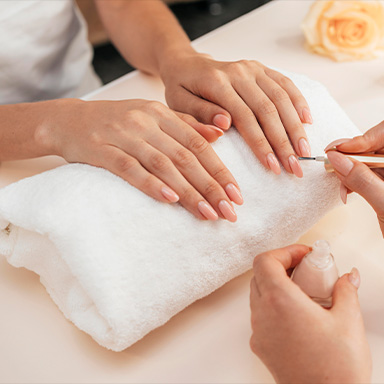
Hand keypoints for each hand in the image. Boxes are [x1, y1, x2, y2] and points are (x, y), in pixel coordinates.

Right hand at [39, 98, 241, 221]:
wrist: (69, 119)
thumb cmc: (116, 122)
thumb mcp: (152, 116)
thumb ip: (185, 124)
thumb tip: (219, 134)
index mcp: (161, 114)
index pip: (198, 144)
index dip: (220, 170)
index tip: (236, 195)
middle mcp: (146, 122)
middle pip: (186, 157)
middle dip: (211, 186)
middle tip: (229, 211)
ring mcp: (123, 135)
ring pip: (163, 165)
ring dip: (188, 191)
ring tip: (208, 214)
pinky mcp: (101, 149)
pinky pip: (130, 168)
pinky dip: (151, 184)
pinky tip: (170, 200)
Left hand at [160, 53, 312, 176]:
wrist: (187, 64)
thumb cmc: (181, 89)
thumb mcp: (179, 105)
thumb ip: (200, 115)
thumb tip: (225, 125)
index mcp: (217, 83)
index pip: (245, 118)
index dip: (262, 144)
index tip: (274, 168)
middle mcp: (239, 72)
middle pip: (268, 109)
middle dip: (284, 142)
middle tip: (296, 167)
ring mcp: (252, 68)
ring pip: (281, 98)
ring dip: (295, 127)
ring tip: (305, 152)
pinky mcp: (261, 68)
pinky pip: (285, 83)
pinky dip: (298, 102)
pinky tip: (307, 121)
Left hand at [250, 245, 370, 383]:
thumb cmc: (337, 368)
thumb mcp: (348, 320)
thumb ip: (345, 290)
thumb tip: (347, 277)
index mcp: (280, 301)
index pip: (265, 260)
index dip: (284, 252)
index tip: (304, 256)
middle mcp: (263, 314)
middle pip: (260, 275)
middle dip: (282, 266)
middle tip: (307, 271)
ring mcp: (259, 331)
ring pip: (258, 294)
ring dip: (277, 286)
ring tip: (305, 293)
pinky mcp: (261, 346)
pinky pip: (261, 316)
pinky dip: (275, 306)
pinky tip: (298, 316)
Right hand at [326, 120, 383, 235]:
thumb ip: (361, 179)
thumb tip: (338, 159)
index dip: (362, 139)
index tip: (339, 149)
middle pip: (374, 145)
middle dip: (352, 156)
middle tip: (333, 163)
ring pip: (366, 160)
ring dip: (349, 170)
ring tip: (341, 184)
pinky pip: (365, 173)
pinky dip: (352, 180)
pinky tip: (347, 190)